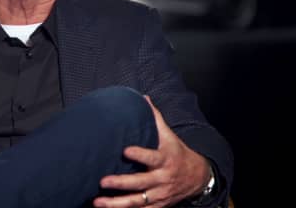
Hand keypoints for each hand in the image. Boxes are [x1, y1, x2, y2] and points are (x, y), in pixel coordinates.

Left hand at [93, 96, 210, 206]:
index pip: (151, 157)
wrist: (197, 177)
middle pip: (141, 183)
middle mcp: (162, 179)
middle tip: (103, 181)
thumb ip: (155, 118)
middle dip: (121, 183)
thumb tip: (143, 98)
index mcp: (165, 159)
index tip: (125, 150)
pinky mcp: (157, 206)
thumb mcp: (169, 136)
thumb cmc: (176, 152)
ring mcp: (160, 195)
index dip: (139, 155)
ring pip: (138, 202)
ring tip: (98, 203)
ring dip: (116, 204)